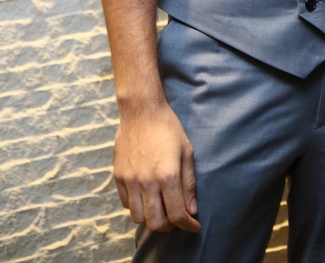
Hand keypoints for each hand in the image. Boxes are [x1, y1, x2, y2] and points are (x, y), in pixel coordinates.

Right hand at [113, 100, 200, 232]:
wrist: (141, 111)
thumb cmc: (168, 128)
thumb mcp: (186, 152)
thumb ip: (189, 183)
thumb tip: (191, 210)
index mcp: (167, 175)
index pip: (177, 215)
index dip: (188, 224)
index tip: (194, 224)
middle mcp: (147, 182)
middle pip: (156, 223)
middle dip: (170, 225)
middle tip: (177, 216)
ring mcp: (130, 180)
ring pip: (138, 218)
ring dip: (151, 217)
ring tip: (161, 206)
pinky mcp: (118, 177)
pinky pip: (126, 204)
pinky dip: (138, 206)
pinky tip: (147, 195)